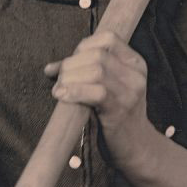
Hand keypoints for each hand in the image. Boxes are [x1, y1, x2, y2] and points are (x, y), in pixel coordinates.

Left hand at [44, 30, 154, 165]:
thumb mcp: (104, 89)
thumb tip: (50, 68)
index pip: (107, 39)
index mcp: (135, 63)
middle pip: (97, 55)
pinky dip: (74, 91)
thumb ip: (83, 73)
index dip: (83, 46)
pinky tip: (62, 96)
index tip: (70, 63)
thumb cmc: (115, 116)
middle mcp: (136, 74)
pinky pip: (96, 92)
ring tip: (59, 89)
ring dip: (70, 78)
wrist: (135, 147)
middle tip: (59, 79)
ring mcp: (131, 92)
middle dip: (71, 64)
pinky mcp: (121, 110)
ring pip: (96, 70)